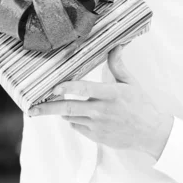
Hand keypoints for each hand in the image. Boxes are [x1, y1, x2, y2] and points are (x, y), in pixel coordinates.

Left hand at [28, 45, 173, 159]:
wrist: (151, 133)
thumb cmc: (141, 105)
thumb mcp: (130, 83)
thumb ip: (117, 65)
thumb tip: (115, 45)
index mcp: (111, 94)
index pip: (84, 89)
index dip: (66, 88)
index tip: (52, 87)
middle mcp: (102, 111)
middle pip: (69, 108)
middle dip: (47, 108)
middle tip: (32, 108)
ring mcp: (98, 126)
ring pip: (70, 117)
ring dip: (62, 110)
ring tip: (56, 103)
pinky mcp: (96, 137)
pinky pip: (77, 127)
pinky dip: (74, 120)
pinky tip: (80, 114)